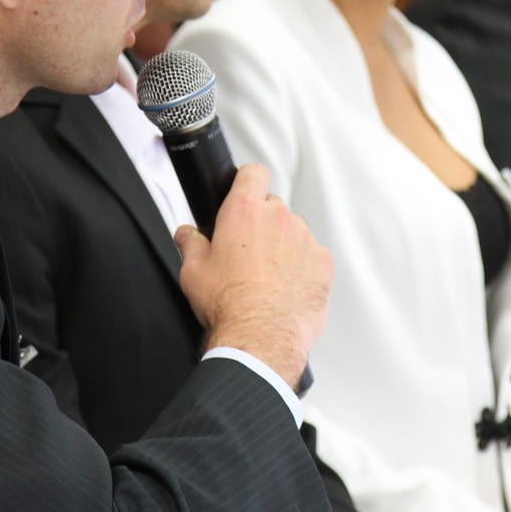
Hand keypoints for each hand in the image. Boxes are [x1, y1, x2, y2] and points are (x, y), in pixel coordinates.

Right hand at [175, 163, 332, 390]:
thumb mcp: (193, 271)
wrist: (260, 338)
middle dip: (262, 223)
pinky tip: (286, 289)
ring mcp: (305, 239)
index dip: (247, 181)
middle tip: (247, 252)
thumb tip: (187, 234)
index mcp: (245, 212)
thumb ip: (190, 243)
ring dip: (283, 246)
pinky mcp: (323, 263)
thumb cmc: (227, 305)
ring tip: (267, 278)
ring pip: (294, 232)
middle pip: (273, 206)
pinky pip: (312, 256)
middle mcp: (279, 218)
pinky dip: (303, 268)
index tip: (244, 191)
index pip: (253, 173)